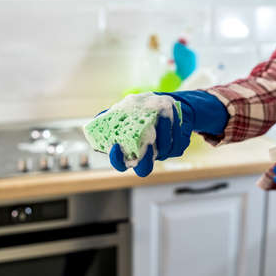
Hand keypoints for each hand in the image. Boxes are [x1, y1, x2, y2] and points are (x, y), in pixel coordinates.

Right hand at [108, 91, 228, 176]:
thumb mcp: (122, 112)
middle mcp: (145, 156)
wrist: (163, 107)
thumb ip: (109, 117)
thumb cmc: (138, 112)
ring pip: (164, 151)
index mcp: (129, 151)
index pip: (121, 164)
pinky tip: (171, 115)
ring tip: (162, 116)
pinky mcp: (175, 148)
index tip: (115, 147)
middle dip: (145, 158)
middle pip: (144, 169)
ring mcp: (161, 154)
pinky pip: (177, 143)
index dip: (117, 160)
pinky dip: (174, 128)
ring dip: (164, 134)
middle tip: (147, 143)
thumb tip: (99, 119)